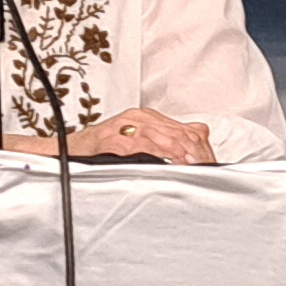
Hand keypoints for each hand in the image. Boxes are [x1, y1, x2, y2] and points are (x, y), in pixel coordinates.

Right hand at [75, 105, 211, 164]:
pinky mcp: (114, 141)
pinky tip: (166, 165)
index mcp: (149, 118)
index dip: (201, 149)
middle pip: (178, 134)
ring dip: (179, 155)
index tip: (210, 164)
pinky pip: (140, 147)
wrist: (76, 149)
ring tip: (190, 167)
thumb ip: (169, 137)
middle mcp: (140, 119)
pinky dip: (156, 156)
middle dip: (195, 154)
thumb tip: (200, 137)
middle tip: (204, 168)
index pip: (186, 131)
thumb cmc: (107, 147)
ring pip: (163, 139)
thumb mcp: (141, 137)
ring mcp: (126, 128)